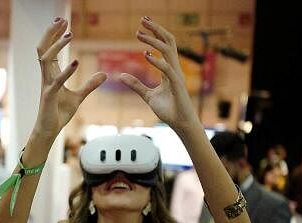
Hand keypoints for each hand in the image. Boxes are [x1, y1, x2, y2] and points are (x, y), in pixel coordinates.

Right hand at [33, 18, 106, 138]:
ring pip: (46, 59)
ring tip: (69, 35)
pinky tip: (76, 63)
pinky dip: (66, 71)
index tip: (63, 23)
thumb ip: (90, 85)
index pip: (49, 49)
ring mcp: (46, 85)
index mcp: (51, 75)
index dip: (55, 35)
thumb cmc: (59, 113)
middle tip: (61, 20)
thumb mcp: (79, 97)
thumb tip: (104, 75)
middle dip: (51, 33)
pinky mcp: (49, 96)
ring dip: (57, 46)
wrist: (50, 129)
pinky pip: (57, 81)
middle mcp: (46, 77)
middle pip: (43, 48)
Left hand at [119, 17, 200, 132]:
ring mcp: (177, 76)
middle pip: (168, 42)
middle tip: (143, 19)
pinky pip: (167, 69)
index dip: (154, 34)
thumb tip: (121, 76)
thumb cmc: (169, 110)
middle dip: (156, 29)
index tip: (141, 26)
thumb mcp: (148, 96)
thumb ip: (136, 85)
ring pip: (168, 51)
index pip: (164, 46)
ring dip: (153, 40)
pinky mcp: (177, 85)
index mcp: (169, 70)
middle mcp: (175, 69)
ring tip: (139, 34)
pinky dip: (157, 60)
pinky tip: (145, 54)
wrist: (181, 124)